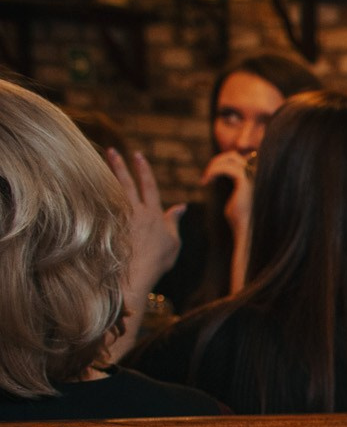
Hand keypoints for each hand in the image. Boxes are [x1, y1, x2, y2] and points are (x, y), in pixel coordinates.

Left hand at [108, 148, 182, 298]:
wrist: (135, 276)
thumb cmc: (157, 262)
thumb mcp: (173, 242)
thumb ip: (173, 222)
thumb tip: (181, 206)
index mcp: (153, 214)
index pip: (149, 186)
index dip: (143, 169)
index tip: (137, 155)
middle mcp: (136, 212)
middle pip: (126, 183)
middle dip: (120, 165)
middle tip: (112, 150)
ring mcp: (119, 219)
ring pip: (111, 192)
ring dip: (105, 176)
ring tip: (97, 163)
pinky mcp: (107, 226)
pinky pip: (101, 206)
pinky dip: (95, 194)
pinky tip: (86, 186)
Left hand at [202, 150, 254, 241]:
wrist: (245, 231)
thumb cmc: (239, 220)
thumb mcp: (233, 199)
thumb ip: (232, 185)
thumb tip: (218, 174)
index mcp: (255, 177)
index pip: (239, 159)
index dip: (223, 162)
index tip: (211, 177)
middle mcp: (256, 175)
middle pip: (234, 155)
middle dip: (217, 162)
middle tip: (206, 176)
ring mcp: (252, 177)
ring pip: (230, 158)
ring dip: (213, 166)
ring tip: (204, 180)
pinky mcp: (244, 182)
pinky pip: (226, 168)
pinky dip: (213, 171)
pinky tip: (205, 182)